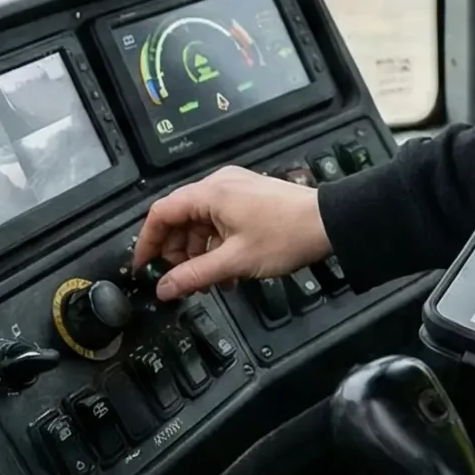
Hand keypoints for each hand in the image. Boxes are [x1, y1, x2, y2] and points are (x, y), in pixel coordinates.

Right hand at [130, 165, 329, 301]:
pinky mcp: (249, 199)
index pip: (161, 212)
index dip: (148, 242)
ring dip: (200, 253)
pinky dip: (217, 246)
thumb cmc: (284, 237)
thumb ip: (194, 275)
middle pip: (180, 218)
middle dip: (177, 252)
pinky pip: (220, 222)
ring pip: (201, 223)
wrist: (330, 223)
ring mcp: (235, 190)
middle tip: (181, 281)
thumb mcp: (235, 261)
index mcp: (210, 193)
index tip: (144, 269)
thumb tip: (163, 289)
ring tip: (210, 283)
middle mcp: (218, 185)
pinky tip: (228, 273)